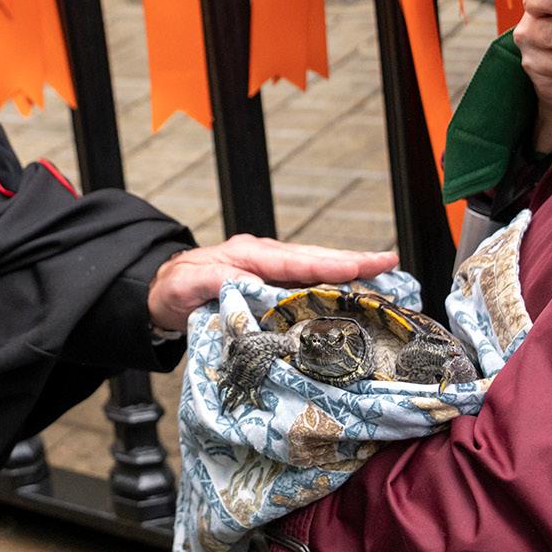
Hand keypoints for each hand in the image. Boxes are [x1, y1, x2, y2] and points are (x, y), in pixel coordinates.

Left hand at [147, 235, 398, 334]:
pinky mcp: (270, 286)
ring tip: (385, 276)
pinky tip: (352, 295)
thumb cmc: (175, 289)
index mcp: (250, 256)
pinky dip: (331, 287)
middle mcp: (265, 259)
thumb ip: (217, 280)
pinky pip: (306, 284)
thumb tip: (249, 283)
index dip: (331, 264)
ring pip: (315, 271)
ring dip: (349, 274)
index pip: (297, 260)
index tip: (362, 265)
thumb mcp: (189, 284)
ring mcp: (270, 272)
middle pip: (316, 260)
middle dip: (354, 262)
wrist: (160, 295)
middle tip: (391, 264)